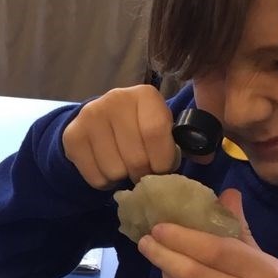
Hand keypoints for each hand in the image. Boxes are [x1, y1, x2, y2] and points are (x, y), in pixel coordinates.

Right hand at [62, 85, 181, 189]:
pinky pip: (95, 176)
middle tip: (143, 173)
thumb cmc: (140, 128)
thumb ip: (186, 142)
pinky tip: (107, 168)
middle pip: (135, 157)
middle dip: (143, 174)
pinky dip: (104, 183)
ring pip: (114, 170)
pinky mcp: (72, 135)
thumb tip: (205, 157)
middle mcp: (116, 99)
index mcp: (145, 95)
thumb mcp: (165, 128)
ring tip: (124, 168)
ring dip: (123, 179)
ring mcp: (90, 116)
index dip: (162, 160)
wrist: (98, 122)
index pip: (155, 133)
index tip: (162, 169)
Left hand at [138, 188, 277, 277]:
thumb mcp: (263, 259)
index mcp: (266, 274)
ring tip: (159, 256)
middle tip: (145, 240)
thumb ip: (239, 229)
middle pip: (193, 273)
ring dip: (167, 271)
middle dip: (164, 254)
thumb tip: (226, 193)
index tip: (159, 226)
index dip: (184, 237)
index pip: (217, 251)